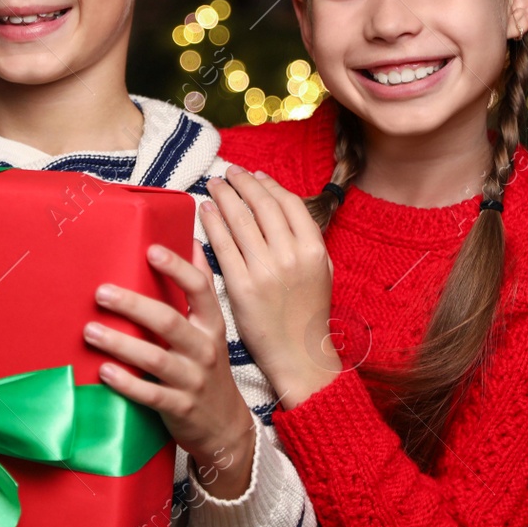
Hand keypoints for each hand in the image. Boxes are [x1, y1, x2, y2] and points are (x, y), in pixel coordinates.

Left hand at [84, 242, 257, 499]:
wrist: (225, 427)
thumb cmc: (209, 368)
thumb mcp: (212, 328)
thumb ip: (200, 289)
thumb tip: (193, 241)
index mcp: (211, 324)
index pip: (199, 288)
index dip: (177, 267)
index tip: (150, 250)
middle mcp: (205, 349)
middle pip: (169, 321)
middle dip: (133, 305)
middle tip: (101, 292)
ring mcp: (193, 379)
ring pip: (155, 358)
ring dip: (120, 343)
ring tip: (90, 331)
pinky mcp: (179, 407)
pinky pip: (150, 394)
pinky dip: (127, 383)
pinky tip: (104, 371)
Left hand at [201, 165, 338, 409]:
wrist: (298, 354)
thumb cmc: (308, 314)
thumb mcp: (322, 272)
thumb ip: (307, 241)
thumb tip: (284, 208)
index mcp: (314, 250)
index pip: (289, 203)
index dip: (269, 185)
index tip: (254, 175)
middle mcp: (291, 256)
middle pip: (262, 205)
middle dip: (242, 183)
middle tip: (228, 172)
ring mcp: (265, 271)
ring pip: (241, 220)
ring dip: (224, 196)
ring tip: (213, 185)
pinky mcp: (241, 287)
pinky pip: (223, 246)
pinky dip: (213, 223)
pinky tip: (205, 211)